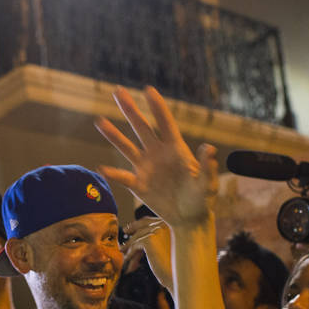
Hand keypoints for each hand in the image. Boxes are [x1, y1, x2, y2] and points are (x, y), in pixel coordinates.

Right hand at [96, 86, 217, 228]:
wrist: (189, 219)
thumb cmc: (202, 199)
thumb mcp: (208, 184)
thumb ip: (207, 168)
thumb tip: (209, 148)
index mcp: (176, 149)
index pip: (165, 123)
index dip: (157, 107)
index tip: (148, 89)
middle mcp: (158, 154)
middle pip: (141, 127)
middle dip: (130, 109)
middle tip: (118, 91)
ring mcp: (146, 168)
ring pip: (127, 148)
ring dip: (113, 135)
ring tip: (99, 121)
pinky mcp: (138, 185)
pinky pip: (123, 177)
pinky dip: (113, 173)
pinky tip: (101, 168)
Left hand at [123, 217, 171, 290]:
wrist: (181, 278)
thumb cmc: (178, 268)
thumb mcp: (169, 249)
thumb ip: (159, 240)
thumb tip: (140, 236)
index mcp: (175, 224)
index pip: (154, 221)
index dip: (140, 224)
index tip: (131, 228)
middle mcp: (168, 223)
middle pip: (145, 225)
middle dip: (133, 229)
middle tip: (125, 233)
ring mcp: (159, 230)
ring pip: (139, 236)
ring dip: (130, 245)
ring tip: (124, 253)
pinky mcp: (150, 239)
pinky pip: (135, 244)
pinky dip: (130, 252)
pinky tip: (127, 259)